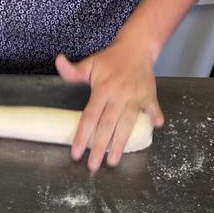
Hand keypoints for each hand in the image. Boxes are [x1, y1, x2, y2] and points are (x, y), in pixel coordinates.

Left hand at [56, 32, 163, 172]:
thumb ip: (73, 71)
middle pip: (108, 125)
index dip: (83, 135)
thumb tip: (58, 62)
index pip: (90, 116)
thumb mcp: (89, 64)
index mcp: (103, 89)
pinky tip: (154, 129)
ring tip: (113, 161)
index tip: (76, 154)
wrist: (137, 46)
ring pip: (128, 123)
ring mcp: (136, 95)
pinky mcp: (150, 95)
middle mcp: (119, 94)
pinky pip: (152, 108)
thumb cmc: (110, 60)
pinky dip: (154, 116)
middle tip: (93, 166)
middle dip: (100, 147)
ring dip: (121, 143)